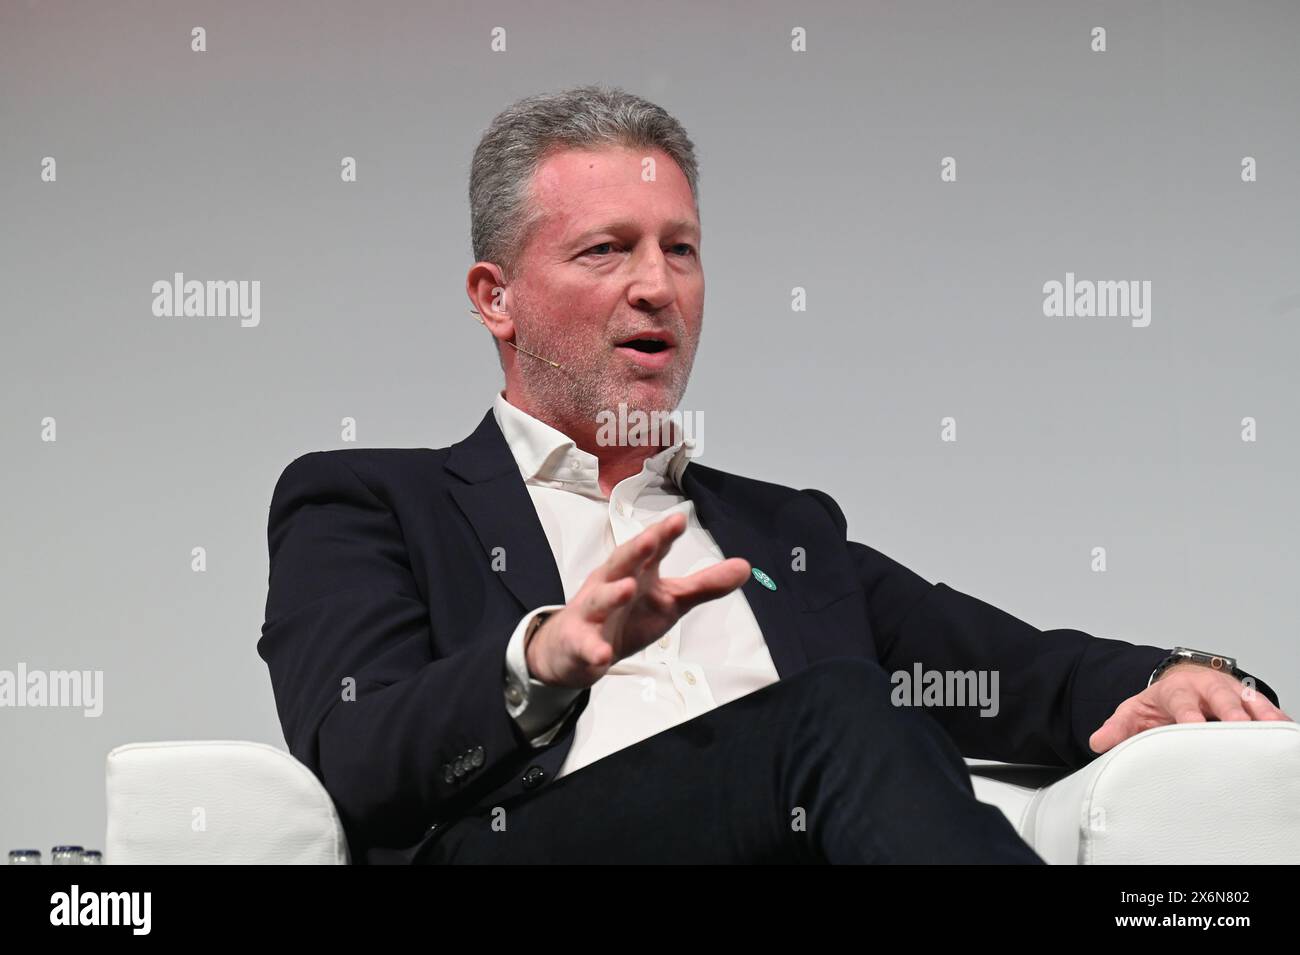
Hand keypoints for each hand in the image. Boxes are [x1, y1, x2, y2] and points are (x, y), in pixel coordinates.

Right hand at [524, 511, 750, 688]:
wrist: (574, 648)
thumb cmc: (625, 615)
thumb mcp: (669, 600)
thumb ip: (704, 584)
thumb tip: (745, 567)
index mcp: (635, 571)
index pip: (651, 550)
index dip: (663, 535)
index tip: (679, 520)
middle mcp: (610, 584)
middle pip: (622, 563)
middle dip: (636, 550)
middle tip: (652, 539)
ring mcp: (592, 612)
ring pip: (599, 600)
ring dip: (611, 593)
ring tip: (627, 588)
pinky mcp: (579, 642)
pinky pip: (585, 645)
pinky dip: (593, 649)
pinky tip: (602, 654)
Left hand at [1089, 662, 1293, 753]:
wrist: (1180, 681)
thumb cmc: (1160, 701)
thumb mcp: (1134, 711)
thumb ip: (1117, 727)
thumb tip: (1097, 742)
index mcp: (1177, 690)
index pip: (1181, 701)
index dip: (1188, 714)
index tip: (1192, 727)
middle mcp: (1207, 688)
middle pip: (1221, 697)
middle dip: (1230, 711)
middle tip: (1238, 727)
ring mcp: (1231, 692)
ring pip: (1250, 700)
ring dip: (1262, 714)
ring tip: (1275, 730)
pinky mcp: (1250, 701)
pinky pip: (1267, 708)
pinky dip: (1277, 719)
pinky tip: (1286, 733)